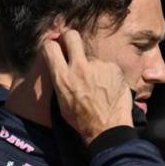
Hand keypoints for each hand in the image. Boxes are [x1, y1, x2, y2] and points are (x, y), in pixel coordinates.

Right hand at [42, 30, 132, 145]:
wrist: (108, 129)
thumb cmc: (82, 120)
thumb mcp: (62, 101)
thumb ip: (61, 79)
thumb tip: (60, 66)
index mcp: (63, 77)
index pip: (50, 47)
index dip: (51, 45)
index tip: (55, 47)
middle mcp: (79, 67)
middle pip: (71, 36)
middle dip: (69, 37)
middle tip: (72, 45)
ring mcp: (99, 66)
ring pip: (92, 57)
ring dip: (94, 67)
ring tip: (99, 86)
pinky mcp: (114, 68)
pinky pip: (108, 66)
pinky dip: (108, 74)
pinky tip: (109, 88)